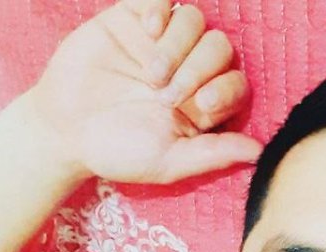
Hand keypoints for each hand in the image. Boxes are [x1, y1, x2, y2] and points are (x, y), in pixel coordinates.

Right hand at [29, 0, 260, 183]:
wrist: (65, 131)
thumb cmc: (120, 152)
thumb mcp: (171, 161)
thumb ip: (215, 154)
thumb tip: (260, 153)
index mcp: (202, 104)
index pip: (236, 83)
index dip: (226, 89)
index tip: (200, 105)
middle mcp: (188, 71)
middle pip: (220, 48)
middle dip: (199, 69)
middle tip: (168, 95)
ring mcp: (162, 43)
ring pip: (194, 19)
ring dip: (178, 46)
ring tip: (151, 75)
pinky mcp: (133, 19)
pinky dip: (161, 7)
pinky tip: (149, 28)